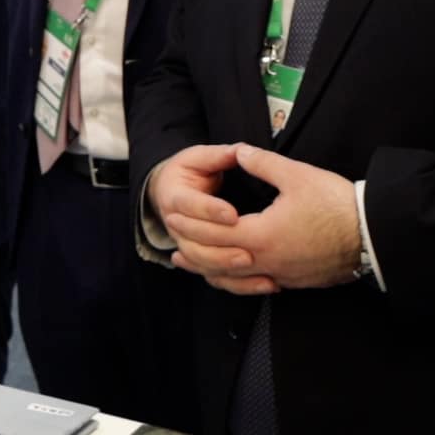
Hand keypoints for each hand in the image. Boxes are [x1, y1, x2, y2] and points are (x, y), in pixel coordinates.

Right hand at [152, 144, 261, 286]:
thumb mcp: (199, 158)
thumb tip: (242, 150)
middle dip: (221, 247)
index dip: (210, 210)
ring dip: (228, 268)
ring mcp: (186, 245)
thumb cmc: (188, 171)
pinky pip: (216, 277)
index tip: (233, 214)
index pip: (189, 205)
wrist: (170, 192)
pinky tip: (265, 283)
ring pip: (203, 264)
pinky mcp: (201, 259)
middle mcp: (176, 226)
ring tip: (254, 265)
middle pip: (193, 243)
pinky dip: (239, 284)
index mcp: (174, 196)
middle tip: (248, 250)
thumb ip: (219, 156)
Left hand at [166, 143, 360, 294]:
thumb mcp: (296, 175)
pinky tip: (230, 273)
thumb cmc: (336, 203)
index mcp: (261, 235)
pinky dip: (234, 280)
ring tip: (188, 262)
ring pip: (233, 280)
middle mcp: (266, 261)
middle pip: (217, 260)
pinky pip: (254, 285)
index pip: (215, 231)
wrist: (372, 234)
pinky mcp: (295, 282)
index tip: (172, 214)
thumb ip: (261, 163)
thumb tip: (239, 151)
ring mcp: (281, 275)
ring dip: (207, 270)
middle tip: (171, 239)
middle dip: (191, 248)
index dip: (191, 222)